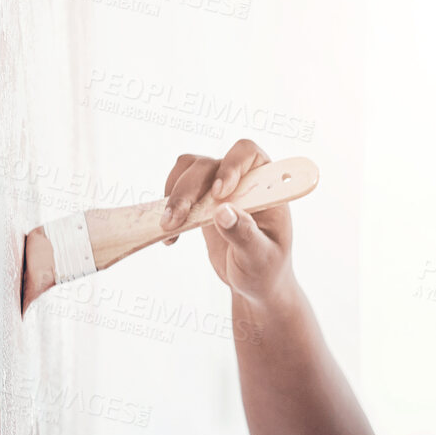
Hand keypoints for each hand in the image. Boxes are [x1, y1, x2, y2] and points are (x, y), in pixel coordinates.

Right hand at [160, 139, 294, 303]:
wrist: (254, 280)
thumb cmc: (266, 269)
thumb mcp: (260, 258)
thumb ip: (244, 235)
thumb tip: (223, 211)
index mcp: (266, 186)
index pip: (248, 154)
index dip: (231, 166)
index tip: (218, 194)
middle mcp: (242, 180)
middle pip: (208, 165)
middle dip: (188, 191)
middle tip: (177, 221)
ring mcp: (219, 187)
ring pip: (189, 170)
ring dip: (175, 195)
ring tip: (169, 227)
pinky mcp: (202, 199)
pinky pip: (178, 187)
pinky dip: (169, 206)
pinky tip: (171, 234)